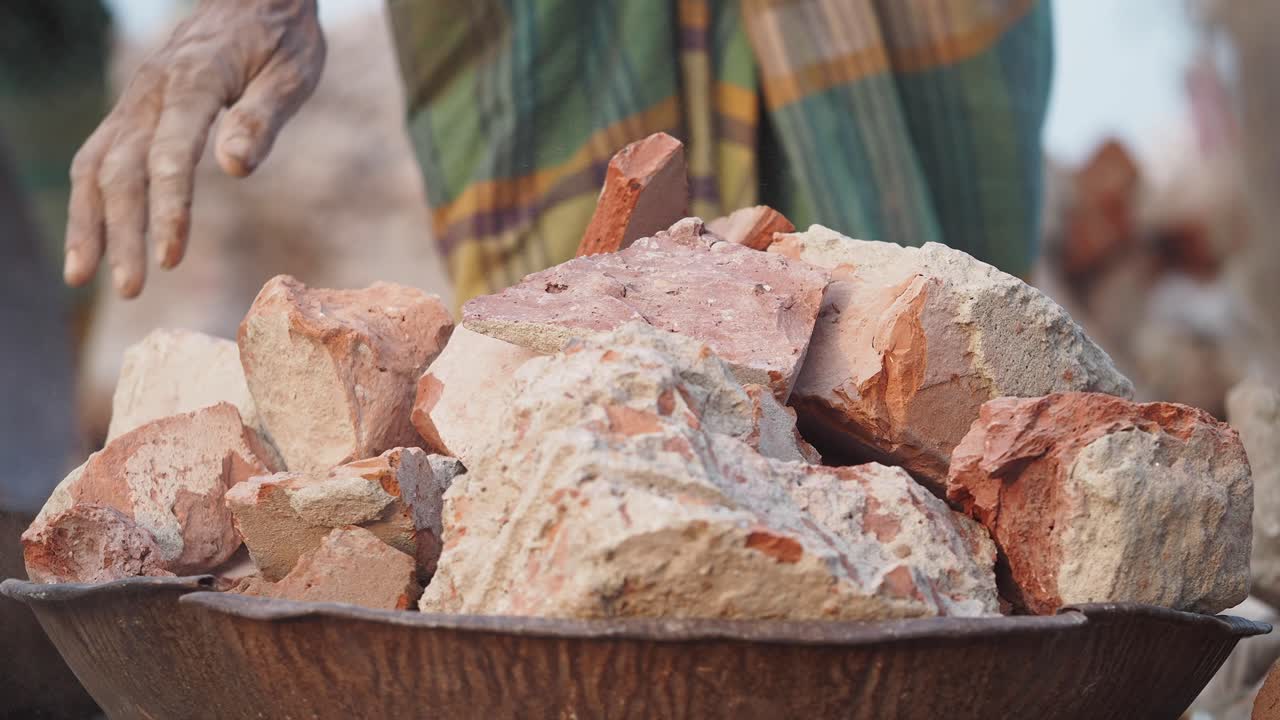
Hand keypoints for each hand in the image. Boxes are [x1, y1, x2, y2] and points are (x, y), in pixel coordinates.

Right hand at [65, 0, 325, 296]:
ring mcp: (135, 100)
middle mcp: (152, 92)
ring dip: (88, 223)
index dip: (168, 209)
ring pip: (96, 164)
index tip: (170, 259)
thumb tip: (235, 168)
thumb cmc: (282, 38)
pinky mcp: (133, 109)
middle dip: (123, 233)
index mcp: (194, 82)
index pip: (170, 154)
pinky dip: (87, 201)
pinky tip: (88, 242)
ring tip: (84, 278)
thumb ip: (262, 118)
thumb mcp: (291, 74)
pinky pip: (97, 156)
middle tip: (130, 290)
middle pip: (123, 169)